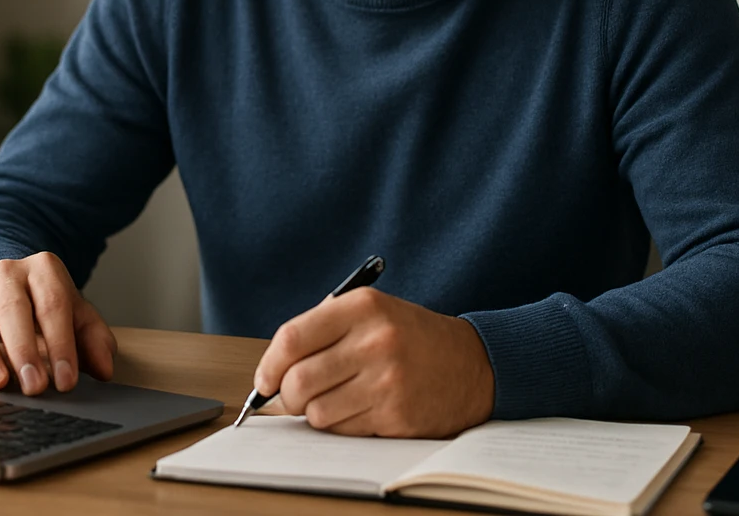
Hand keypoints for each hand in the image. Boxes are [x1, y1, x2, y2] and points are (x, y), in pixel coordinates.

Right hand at [0, 252, 116, 395]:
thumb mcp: (78, 317)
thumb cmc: (50, 306)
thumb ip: (95, 341)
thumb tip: (104, 369)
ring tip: (0, 383)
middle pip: (15, 310)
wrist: (17, 285)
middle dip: (25, 351)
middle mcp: (9, 273)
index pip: (53, 306)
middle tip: (35, 386)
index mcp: (44, 269)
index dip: (60, 345)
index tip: (66, 381)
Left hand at [253, 288, 494, 437]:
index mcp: (364, 307)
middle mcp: (376, 341)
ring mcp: (388, 381)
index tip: (265, 379)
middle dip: (286, 397)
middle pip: (298, 381)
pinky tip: (361, 408)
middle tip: (294, 396)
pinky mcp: (397, 416)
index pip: (292, 338)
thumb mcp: (373, 313)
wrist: (474, 364)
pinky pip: (344, 430)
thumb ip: (322, 331)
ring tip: (337, 399)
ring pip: (317, 413)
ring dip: (316, 413)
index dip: (270, 364)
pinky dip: (342, 425)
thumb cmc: (411, 338)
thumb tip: (271, 371)